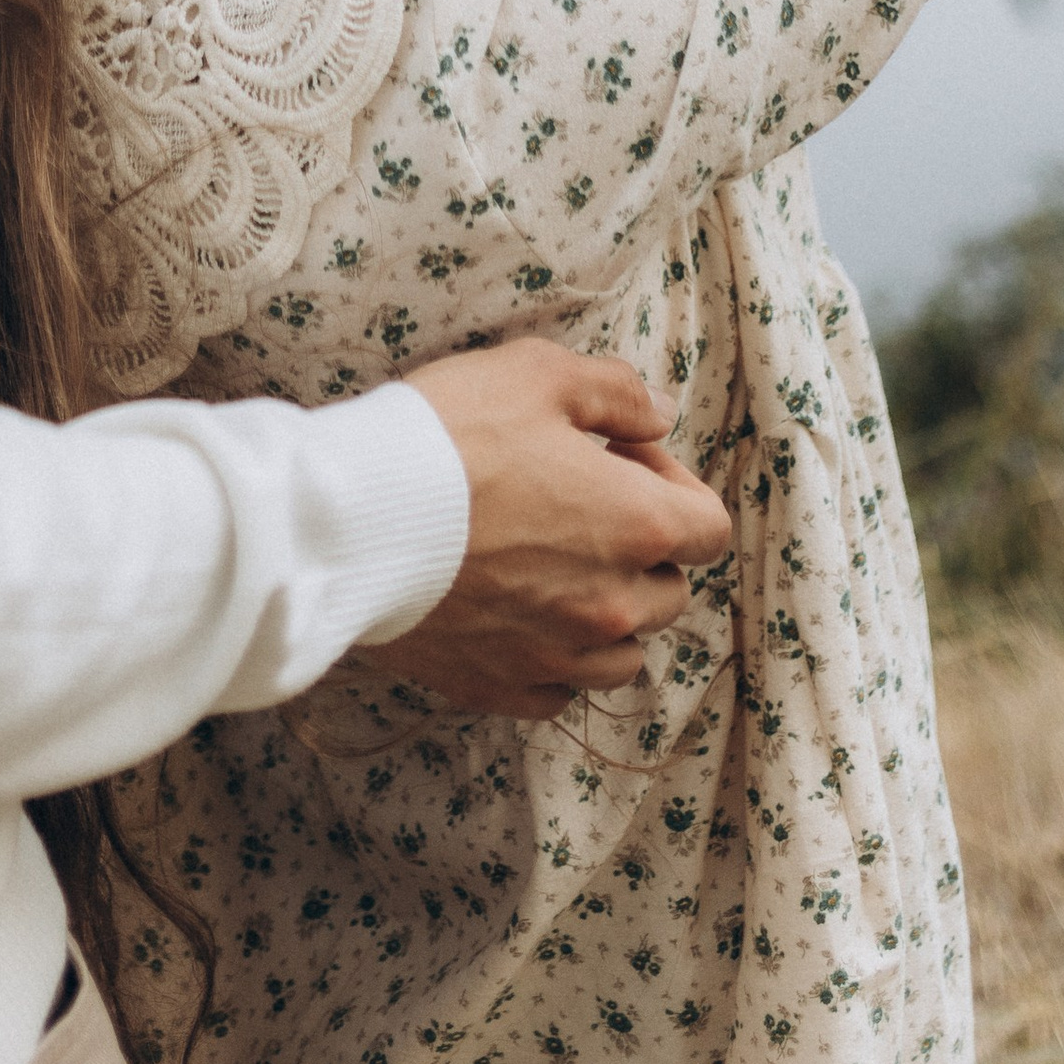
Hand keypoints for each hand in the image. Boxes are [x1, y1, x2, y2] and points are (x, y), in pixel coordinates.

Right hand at [383, 339, 730, 717]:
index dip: (673, 482)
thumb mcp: (538, 372)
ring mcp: (557, 656)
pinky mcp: (501, 686)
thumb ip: (617, 392)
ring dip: (605, 611)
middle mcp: (611, 604)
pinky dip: (552, 659)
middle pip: (669, 591)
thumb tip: (660, 414)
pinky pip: (558, 691)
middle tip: (576, 501)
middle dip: (639, 547)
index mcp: (635, 525)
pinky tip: (517, 613)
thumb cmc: (451, 434)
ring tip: (549, 563)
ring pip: (623, 654)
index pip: (709, 526)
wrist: (353, 517)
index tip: (619, 457)